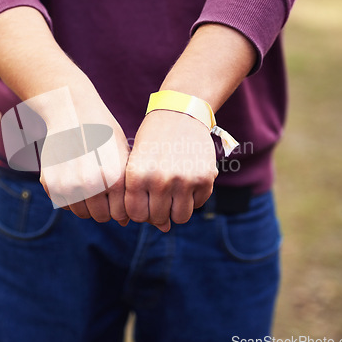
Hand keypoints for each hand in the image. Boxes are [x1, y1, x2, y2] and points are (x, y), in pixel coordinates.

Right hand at [39, 93, 129, 225]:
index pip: (122, 213)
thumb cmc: (103, 132)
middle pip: (101, 216)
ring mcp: (67, 184)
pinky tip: (76, 178)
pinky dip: (71, 198)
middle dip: (106, 208)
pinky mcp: (50, 182)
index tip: (121, 196)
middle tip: (106, 191)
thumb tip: (126, 223)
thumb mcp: (122, 155)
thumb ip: (126, 189)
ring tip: (92, 185)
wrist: (71, 110)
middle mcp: (90, 184)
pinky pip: (64, 204)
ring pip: (81, 213)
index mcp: (114, 178)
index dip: (123, 207)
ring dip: (88, 205)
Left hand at [124, 110, 217, 231]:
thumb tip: (163, 229)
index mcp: (137, 175)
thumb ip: (142, 196)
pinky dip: (193, 197)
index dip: (140, 211)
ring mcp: (184, 180)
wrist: (180, 112)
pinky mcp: (205, 178)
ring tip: (174, 192)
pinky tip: (187, 180)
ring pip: (180, 217)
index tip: (144, 201)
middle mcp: (160, 179)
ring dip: (177, 208)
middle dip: (158, 211)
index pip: (136, 214)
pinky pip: (198, 204)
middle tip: (160, 196)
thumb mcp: (138, 162)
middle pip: (158, 218)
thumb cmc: (152, 139)